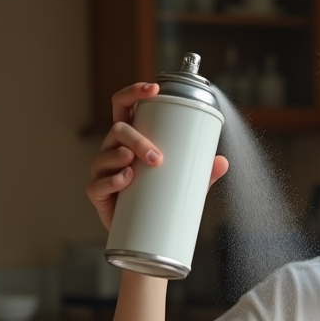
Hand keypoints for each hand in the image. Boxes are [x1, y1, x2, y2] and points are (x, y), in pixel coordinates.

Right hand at [86, 82, 229, 230]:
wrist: (142, 231)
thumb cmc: (158, 197)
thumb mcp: (184, 183)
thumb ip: (202, 173)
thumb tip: (222, 162)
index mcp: (130, 138)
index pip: (125, 106)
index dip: (134, 92)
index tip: (154, 89)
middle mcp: (113, 149)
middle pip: (118, 130)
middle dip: (137, 139)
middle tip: (157, 157)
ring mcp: (103, 171)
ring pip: (104, 155)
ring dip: (121, 156)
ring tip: (137, 165)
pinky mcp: (98, 194)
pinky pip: (97, 184)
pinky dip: (112, 181)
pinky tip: (125, 179)